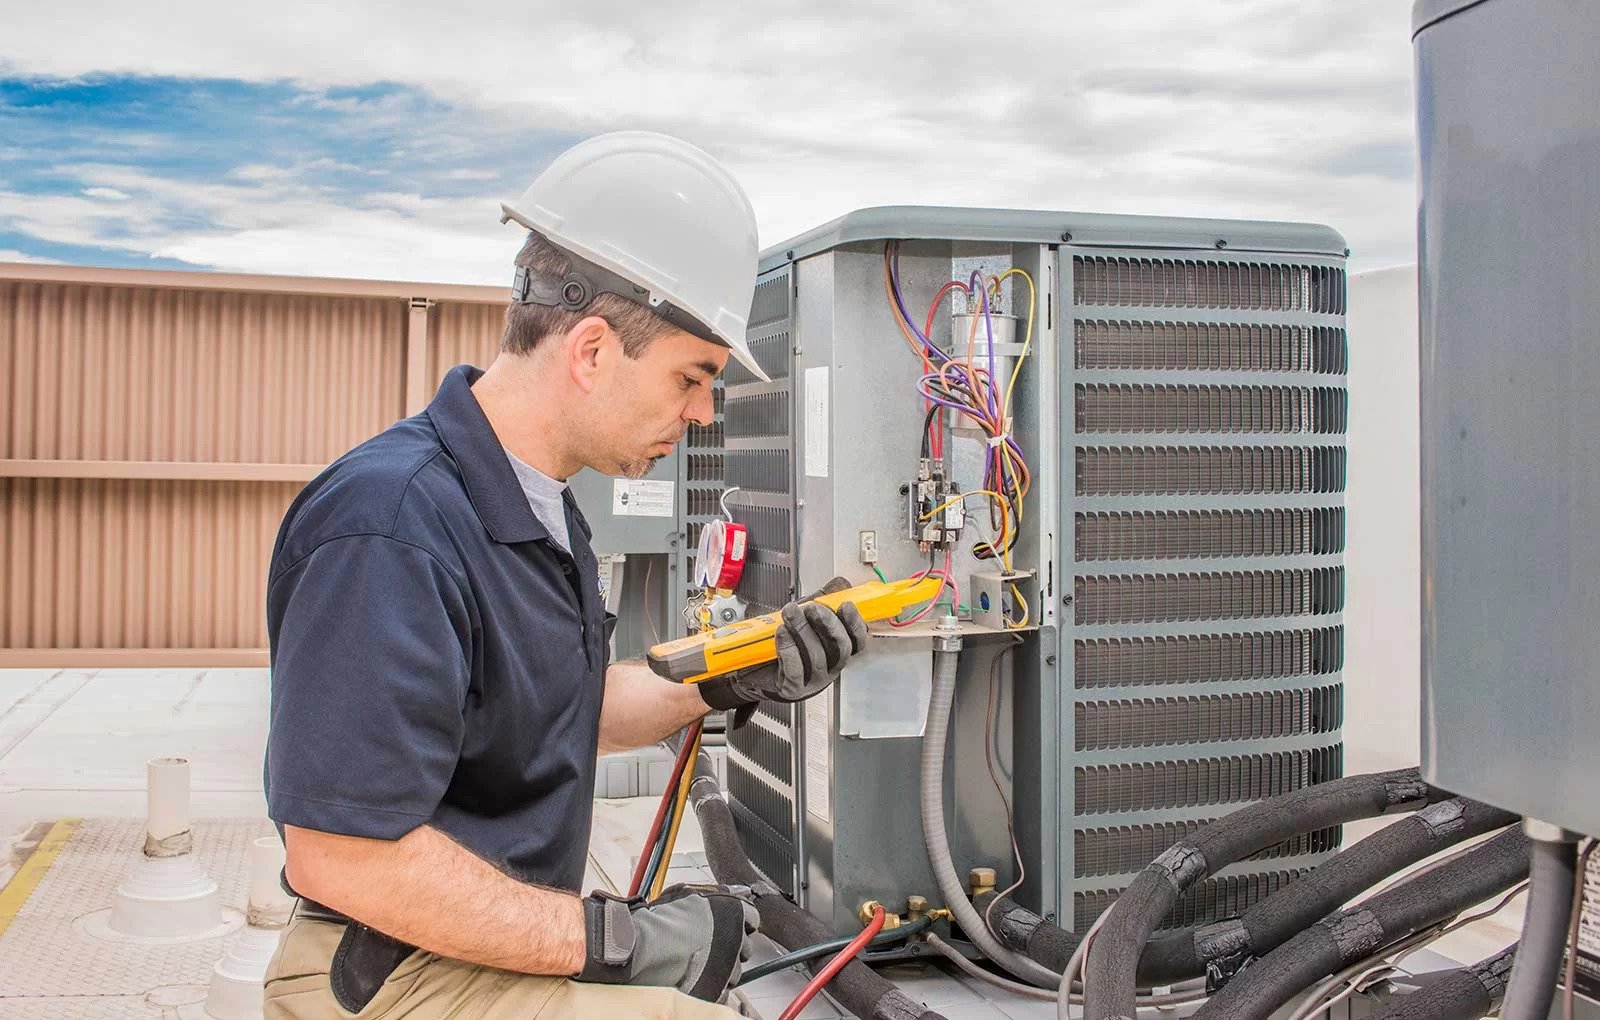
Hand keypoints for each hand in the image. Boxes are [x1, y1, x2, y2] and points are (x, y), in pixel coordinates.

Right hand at [576, 884, 758, 1000]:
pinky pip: (723, 989)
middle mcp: (738, 941)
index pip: (752, 918)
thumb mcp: (690, 895)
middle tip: (708, 942)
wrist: (639, 949)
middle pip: (745, 945)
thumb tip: (736, 891)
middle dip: (731, 944)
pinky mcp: (717, 991)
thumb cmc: (659, 921)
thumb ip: (719, 893)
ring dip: (722, 966)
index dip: (738, 921)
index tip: (728, 924)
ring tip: (696, 959)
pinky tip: (695, 975)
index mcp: (736, 914)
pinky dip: (713, 985)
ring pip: (735, 970)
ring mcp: (728, 968)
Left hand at [699, 577, 869, 709]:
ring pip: (817, 657)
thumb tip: (839, 584)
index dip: (855, 623)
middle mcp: (830, 667)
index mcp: (836, 651)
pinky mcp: (793, 687)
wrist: (754, 668)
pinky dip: (789, 648)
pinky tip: (782, 633)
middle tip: (812, 608)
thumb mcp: (805, 619)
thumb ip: (825, 601)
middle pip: (841, 648)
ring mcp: (813, 680)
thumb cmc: (783, 644)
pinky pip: (795, 670)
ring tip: (790, 614)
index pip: (857, 640)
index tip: (845, 605)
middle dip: (828, 624)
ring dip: (803, 631)